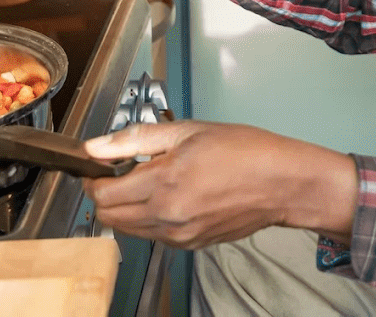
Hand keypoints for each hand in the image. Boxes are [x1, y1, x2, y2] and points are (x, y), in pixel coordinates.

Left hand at [82, 121, 358, 248]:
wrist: (281, 183)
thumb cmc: (245, 151)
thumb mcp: (188, 131)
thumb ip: (135, 139)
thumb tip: (96, 147)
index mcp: (164, 183)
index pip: (103, 195)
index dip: (94, 179)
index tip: (99, 166)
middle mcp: (167, 216)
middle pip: (110, 218)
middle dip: (105, 196)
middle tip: (120, 173)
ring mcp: (179, 235)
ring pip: (129, 230)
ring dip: (127, 209)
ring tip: (149, 181)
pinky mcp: (191, 245)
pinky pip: (155, 236)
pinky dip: (151, 219)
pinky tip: (170, 196)